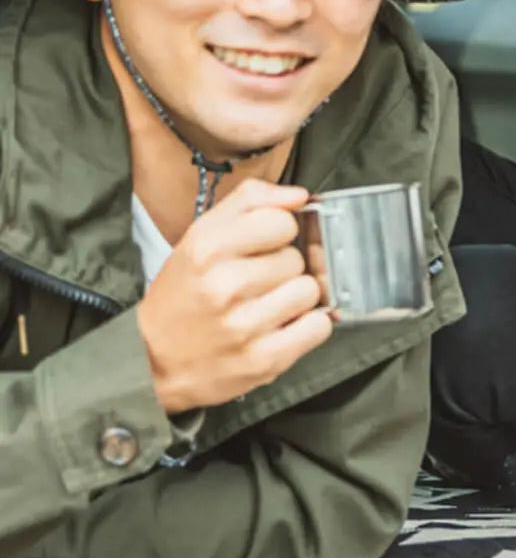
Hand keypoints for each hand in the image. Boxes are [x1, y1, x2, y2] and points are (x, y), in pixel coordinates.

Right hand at [137, 179, 331, 415]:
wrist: (155, 361)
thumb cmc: (186, 294)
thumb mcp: (201, 236)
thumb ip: (250, 202)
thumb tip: (300, 195)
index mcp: (206, 249)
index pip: (281, 221)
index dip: (278, 232)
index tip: (264, 244)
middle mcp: (224, 286)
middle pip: (296, 258)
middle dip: (283, 268)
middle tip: (258, 282)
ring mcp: (244, 326)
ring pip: (309, 291)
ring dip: (296, 298)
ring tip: (269, 304)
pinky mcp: (263, 360)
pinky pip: (318, 327)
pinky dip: (308, 326)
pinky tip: (284, 326)